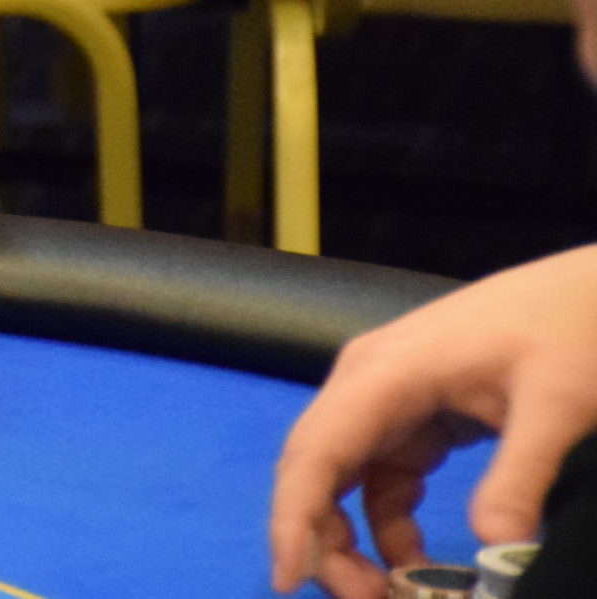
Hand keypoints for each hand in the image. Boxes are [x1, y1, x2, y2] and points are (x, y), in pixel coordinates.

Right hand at [271, 244, 596, 594]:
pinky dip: (390, 528)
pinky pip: (382, 480)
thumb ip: (521, 474)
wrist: (587, 288)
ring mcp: (388, 399)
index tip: (290, 578)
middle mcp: (369, 384)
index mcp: (385, 372)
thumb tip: (497, 551)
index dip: (293, 517)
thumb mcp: (558, 403)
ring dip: (354, 540)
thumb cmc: (570, 326)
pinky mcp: (414, 416)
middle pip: (316, 470)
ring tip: (391, 595)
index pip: (316, 452)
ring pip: (344, 481)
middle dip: (323, 541)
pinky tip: (419, 563)